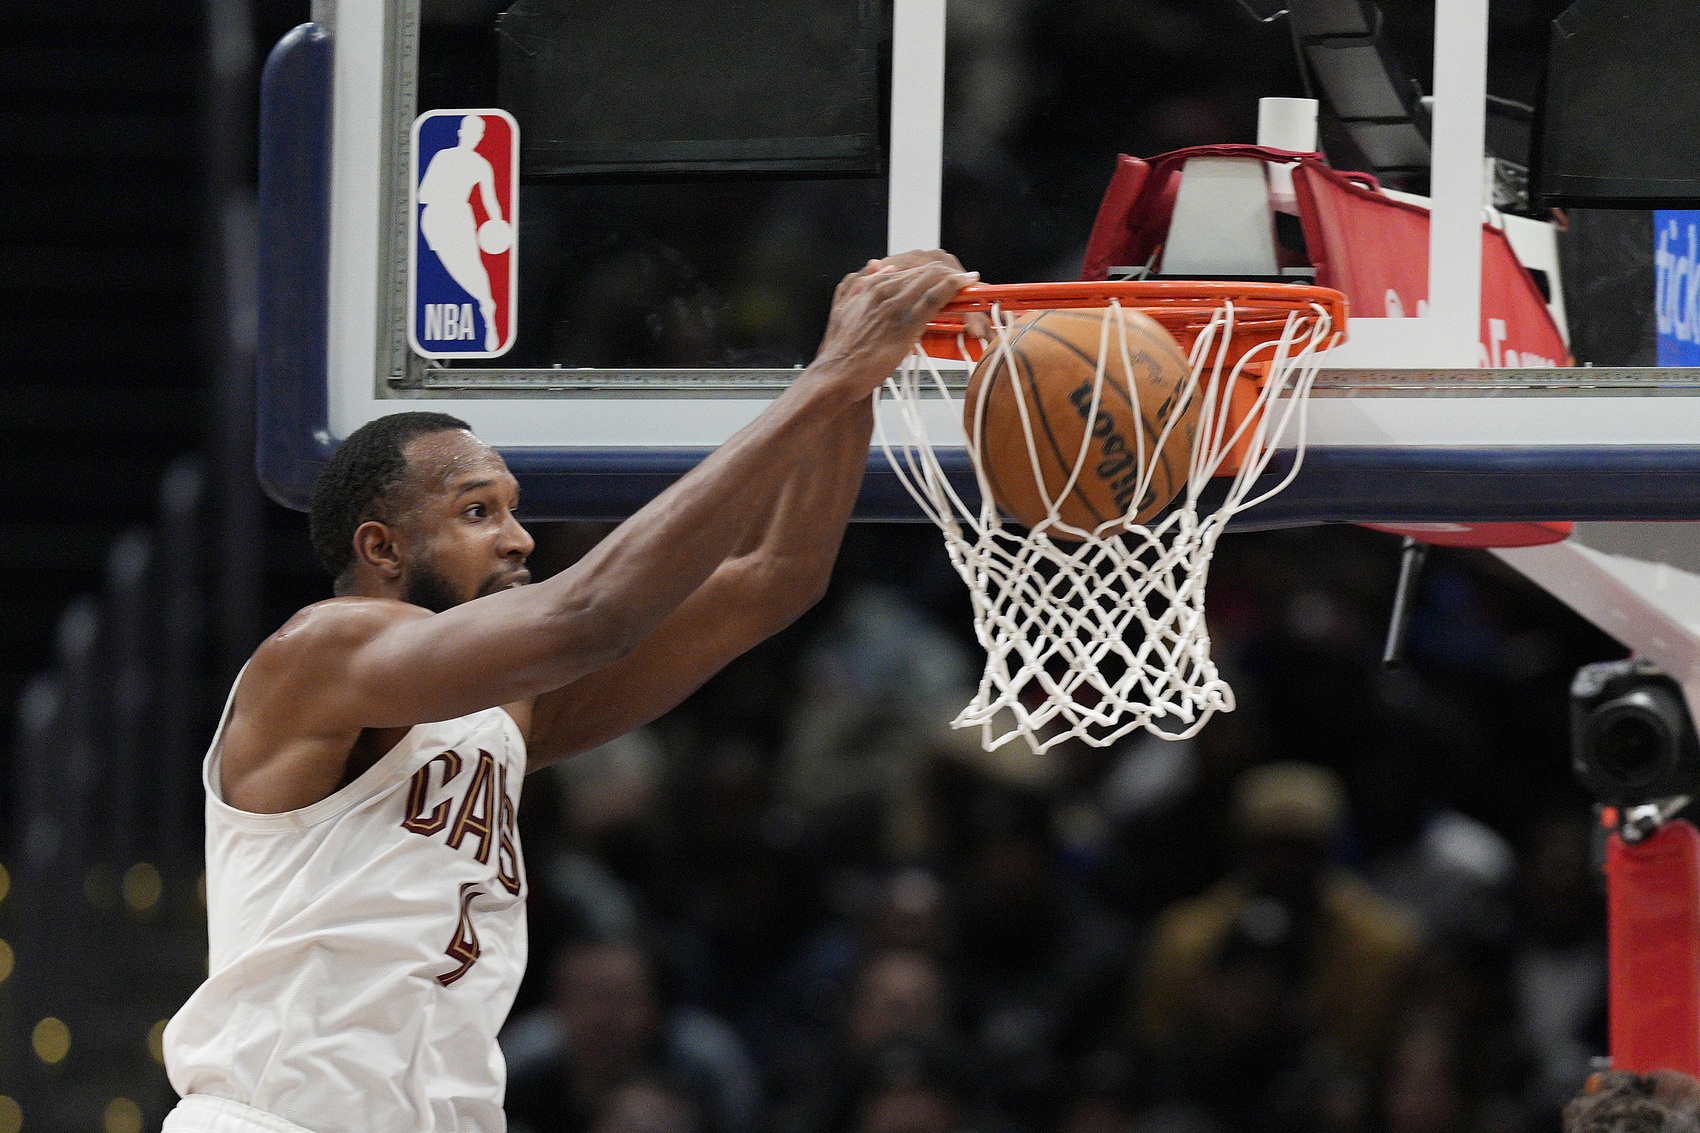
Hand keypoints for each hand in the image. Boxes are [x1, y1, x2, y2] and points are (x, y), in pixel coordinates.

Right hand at [810, 251, 977, 399]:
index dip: (927, 272)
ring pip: (931, 279)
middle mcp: (883, 289)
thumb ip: (857, 285)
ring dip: (952, 278)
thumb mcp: (844, 308)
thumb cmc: (841, 350)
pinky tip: (965, 285)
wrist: (836, 373)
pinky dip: (953, 287)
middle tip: (962, 278)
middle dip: (944, 273)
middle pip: (921, 271)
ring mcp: (896, 304)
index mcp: (868, 286)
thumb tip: (875, 266)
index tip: (940, 276)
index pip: (906, 269)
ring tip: (968, 280)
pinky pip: (935, 297)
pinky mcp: (907, 322)